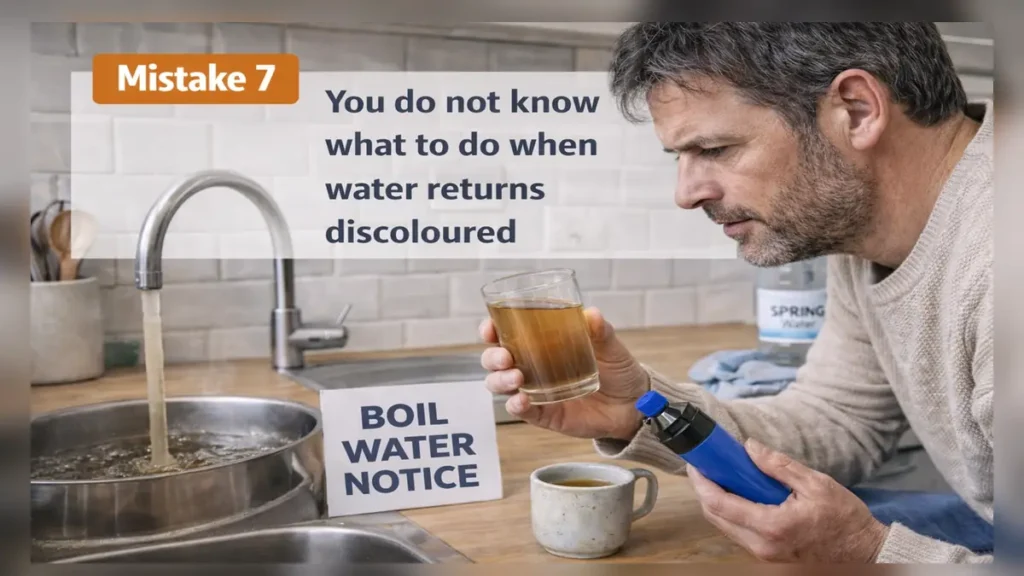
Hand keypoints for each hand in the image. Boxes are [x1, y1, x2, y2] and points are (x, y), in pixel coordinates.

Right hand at [479, 307, 649, 440]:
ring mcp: (536, 391)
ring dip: (500, 380)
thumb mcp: (611, 347)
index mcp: (541, 343)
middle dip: (492, 357)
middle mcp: (532, 366)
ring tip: (516, 377)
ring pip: (501, 385)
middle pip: (496, 360)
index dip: (491, 329)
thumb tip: (591, 314)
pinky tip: (522, 401)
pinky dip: (516, 405)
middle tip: (505, 357)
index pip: (507, 333)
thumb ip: (600, 332)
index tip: (490, 328)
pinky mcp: (544, 414)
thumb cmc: (618, 370)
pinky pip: (521, 411)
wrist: (633, 405)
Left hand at [689, 438, 888, 562]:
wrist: (864, 553)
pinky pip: (739, 533)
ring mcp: (763, 555)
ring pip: (725, 527)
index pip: (721, 504)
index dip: (702, 483)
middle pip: (716, 518)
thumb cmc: (845, 520)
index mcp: (772, 526)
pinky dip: (733, 513)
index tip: (696, 464)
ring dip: (718, 502)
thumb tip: (750, 447)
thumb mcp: (816, 484)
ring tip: (723, 477)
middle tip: (706, 467)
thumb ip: (779, 465)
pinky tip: (740, 495)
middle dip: (705, 491)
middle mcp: (761, 546)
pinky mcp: (768, 556)